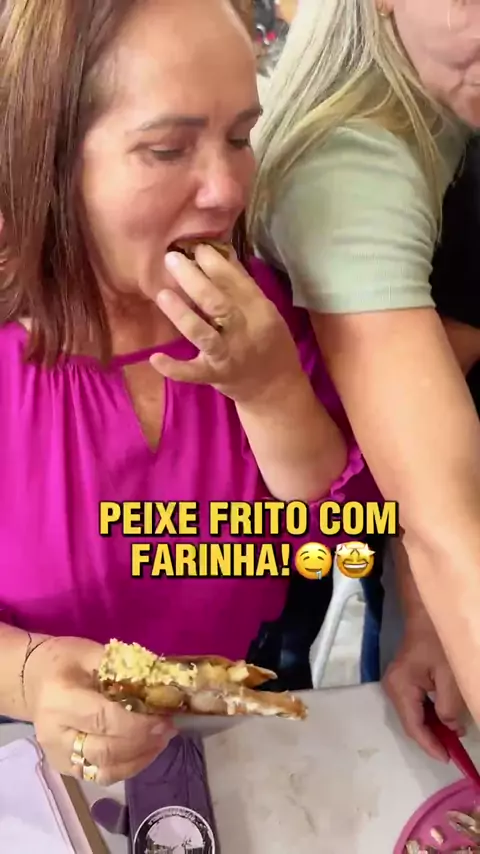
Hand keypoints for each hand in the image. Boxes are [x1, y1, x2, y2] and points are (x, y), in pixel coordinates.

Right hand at [23, 636, 175, 784]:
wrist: (34, 680)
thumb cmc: (63, 661)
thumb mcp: (90, 652)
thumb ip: (123, 669)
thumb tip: (159, 683)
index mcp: (59, 700)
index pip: (103, 719)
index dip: (138, 723)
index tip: (165, 716)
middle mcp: (55, 734)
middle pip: (106, 750)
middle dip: (144, 742)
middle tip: (169, 727)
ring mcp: (58, 756)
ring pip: (106, 771)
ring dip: (141, 758)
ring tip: (162, 739)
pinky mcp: (66, 769)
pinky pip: (102, 776)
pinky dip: (129, 766)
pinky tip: (146, 749)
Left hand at [150, 245, 302, 402]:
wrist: (275, 388)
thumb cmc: (268, 341)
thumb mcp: (264, 310)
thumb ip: (241, 284)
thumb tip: (220, 250)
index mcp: (259, 310)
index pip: (236, 281)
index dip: (214, 262)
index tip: (195, 245)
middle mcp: (245, 331)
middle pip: (217, 303)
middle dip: (193, 279)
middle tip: (171, 259)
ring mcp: (229, 355)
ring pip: (204, 335)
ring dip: (182, 315)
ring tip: (162, 294)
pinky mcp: (216, 376)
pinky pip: (193, 373)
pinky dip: (174, 368)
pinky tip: (155, 358)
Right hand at [382, 617, 465, 761]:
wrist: (426, 617)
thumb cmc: (437, 642)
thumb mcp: (449, 675)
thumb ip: (449, 705)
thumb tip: (451, 727)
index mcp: (400, 688)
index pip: (413, 726)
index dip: (430, 745)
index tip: (448, 758)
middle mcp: (392, 689)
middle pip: (410, 723)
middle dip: (431, 738)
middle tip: (453, 750)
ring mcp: (395, 685)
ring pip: (412, 716)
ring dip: (431, 727)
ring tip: (451, 738)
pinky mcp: (401, 681)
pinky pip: (414, 706)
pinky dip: (429, 715)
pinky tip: (443, 720)